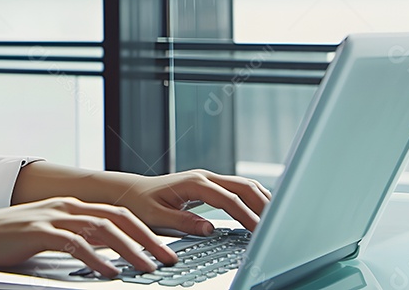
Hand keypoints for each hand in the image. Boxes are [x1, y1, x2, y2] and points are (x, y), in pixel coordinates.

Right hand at [0, 196, 179, 278]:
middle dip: (147, 237)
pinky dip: (97, 259)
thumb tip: (105, 255)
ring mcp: (52, 217)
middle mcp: (65, 207)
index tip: (164, 247)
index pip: (117, 213)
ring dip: (129, 249)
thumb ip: (75, 238)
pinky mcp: (38, 232)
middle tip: (168, 257)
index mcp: (70, 206)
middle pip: (117, 217)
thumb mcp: (47, 234)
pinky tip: (110, 272)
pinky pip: (75, 244)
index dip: (144, 230)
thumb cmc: (7, 239)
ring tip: (147, 267)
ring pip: (102, 229)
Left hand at [112, 169, 271, 236]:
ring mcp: (208, 179)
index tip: (259, 231)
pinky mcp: (210, 185)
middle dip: (263, 205)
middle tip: (276, 226)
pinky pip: (238, 189)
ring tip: (274, 220)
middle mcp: (204, 177)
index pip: (229, 199)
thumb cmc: (140, 204)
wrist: (131, 192)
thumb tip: (209, 228)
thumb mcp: (156, 216)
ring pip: (244, 185)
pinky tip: (261, 212)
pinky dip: (253, 198)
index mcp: (193, 183)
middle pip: (244, 187)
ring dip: (261, 200)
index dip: (247, 215)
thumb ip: (183, 222)